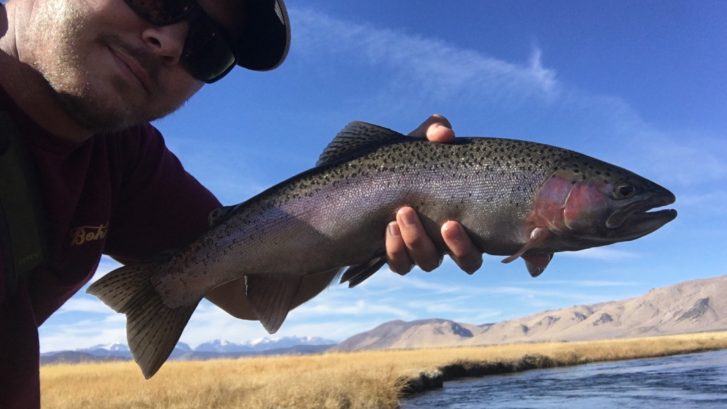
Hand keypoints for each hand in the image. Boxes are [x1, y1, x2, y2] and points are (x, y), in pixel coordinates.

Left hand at [385, 114, 482, 274]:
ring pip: (430, 262)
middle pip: (468, 260)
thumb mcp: (415, 146)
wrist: (357, 186)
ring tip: (403, 214)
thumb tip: (444, 133)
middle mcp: (448, 241)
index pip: (486, 241)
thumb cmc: (399, 165)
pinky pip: (401, 265)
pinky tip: (388, 228)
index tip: (458, 222)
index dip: (488, 243)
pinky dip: (397, 249)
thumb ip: (432, 132)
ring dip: (419, 241)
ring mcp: (421, 252)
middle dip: (457, 245)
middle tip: (445, 223)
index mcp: (464, 217)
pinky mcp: (395, 257)